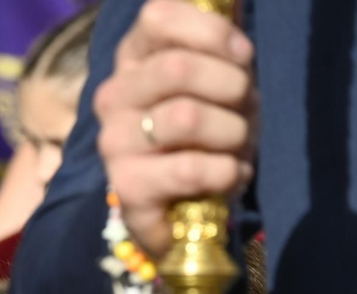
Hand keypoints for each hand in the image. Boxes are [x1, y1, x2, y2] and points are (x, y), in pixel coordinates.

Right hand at [94, 0, 257, 259]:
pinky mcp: (127, 189)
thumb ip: (219, 40)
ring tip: (237, 145)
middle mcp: (113, 97)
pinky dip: (226, 171)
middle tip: (244, 107)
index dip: (212, 32)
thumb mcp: (220, 77)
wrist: (188, 209)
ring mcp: (114, 144)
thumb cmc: (210, 133)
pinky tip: (229, 175)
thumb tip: (231, 2)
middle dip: (230, 86)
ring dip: (231, 131)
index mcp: (132, 59)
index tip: (242, 57)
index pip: (158, 16)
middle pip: (176, 67)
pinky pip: (191, 168)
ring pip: (185, 117)